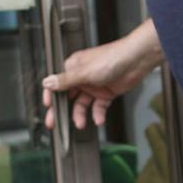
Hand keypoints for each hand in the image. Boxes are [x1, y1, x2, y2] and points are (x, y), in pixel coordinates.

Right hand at [42, 21, 163, 130]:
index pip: (57, 83)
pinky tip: (98, 119)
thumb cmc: (111, 58)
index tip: (48, 107)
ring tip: (80, 124)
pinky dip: (98, 114)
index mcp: (73, 68)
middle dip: (61, 110)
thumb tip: (47, 82)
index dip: (51, 96)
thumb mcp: (84, 72)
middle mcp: (82, 77)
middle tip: (54, 123)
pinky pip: (98, 107)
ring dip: (80, 115)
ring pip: (82, 104)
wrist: (136, 60)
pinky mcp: (106, 93)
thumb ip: (65, 80)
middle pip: (67, 96)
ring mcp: (94, 85)